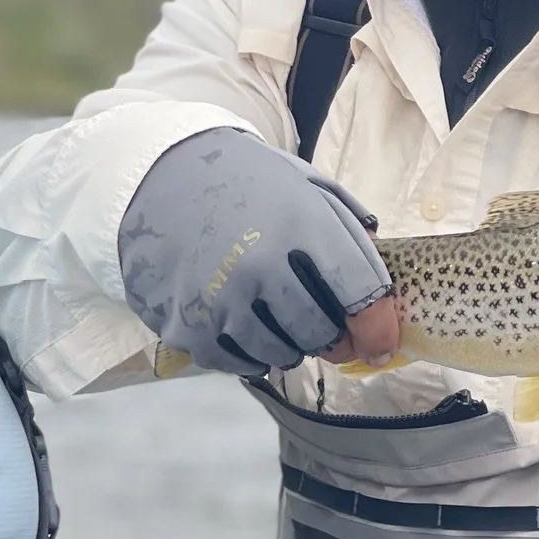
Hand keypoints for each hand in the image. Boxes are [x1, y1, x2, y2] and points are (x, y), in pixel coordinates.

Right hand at [120, 128, 395, 374]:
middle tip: (323, 325)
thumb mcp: (306, 186)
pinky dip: (250, 352)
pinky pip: (239, 363)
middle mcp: (262, 266)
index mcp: (302, 225)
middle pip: (321, 333)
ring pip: (281, 354)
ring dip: (290, 343)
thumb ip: (350, 232)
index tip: (379, 345)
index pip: (361, 298)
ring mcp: (221, 301)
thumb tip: (380, 291)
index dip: (379, 330)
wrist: (158, 175)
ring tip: (277, 316)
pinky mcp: (187, 326)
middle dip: (332, 336)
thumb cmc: (244, 181)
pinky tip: (245, 324)